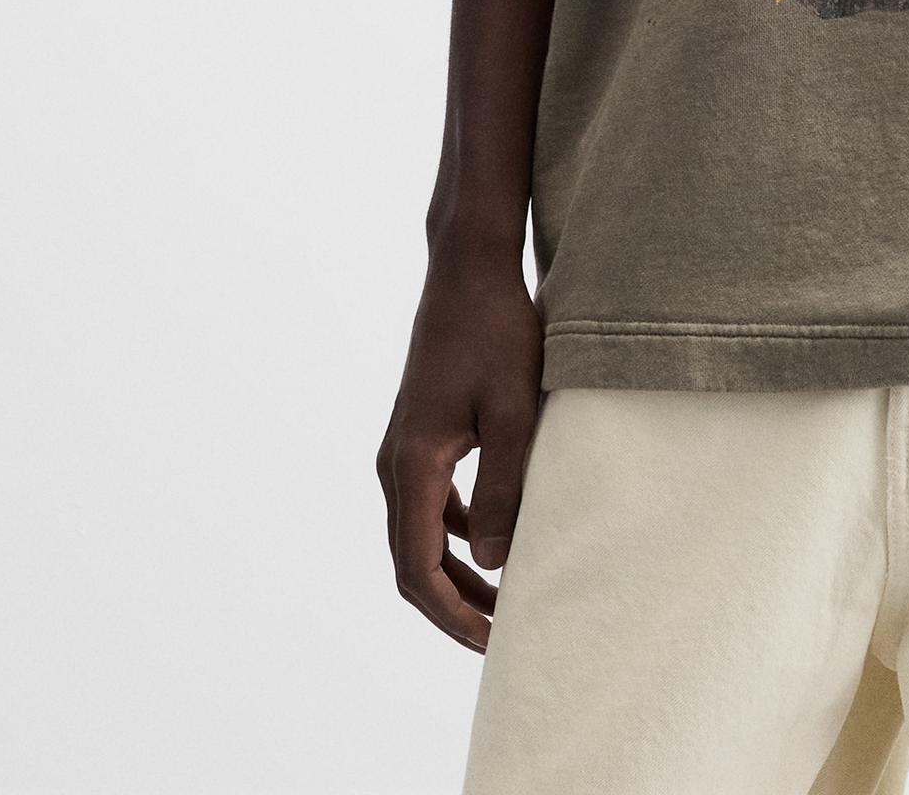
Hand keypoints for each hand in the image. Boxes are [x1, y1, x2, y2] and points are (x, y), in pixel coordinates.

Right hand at [376, 243, 541, 651]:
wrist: (470, 268)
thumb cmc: (498, 330)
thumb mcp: (513, 408)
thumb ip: (504, 487)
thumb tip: (496, 562)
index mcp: (412, 463)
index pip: (417, 567)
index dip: (452, 614)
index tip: (492, 641)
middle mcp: (395, 462)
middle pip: (412, 560)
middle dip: (452, 605)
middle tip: (501, 636)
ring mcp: (403, 447)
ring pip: (419, 533)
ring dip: (455, 572)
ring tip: (502, 600)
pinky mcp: (420, 432)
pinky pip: (429, 503)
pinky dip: (456, 534)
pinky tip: (493, 540)